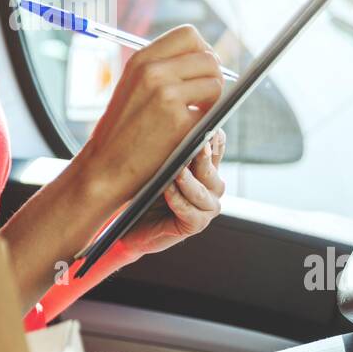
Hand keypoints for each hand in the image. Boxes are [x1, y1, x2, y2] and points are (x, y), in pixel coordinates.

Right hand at [71, 24, 226, 213]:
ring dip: (213, 99)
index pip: (189, 34)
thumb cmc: (123, 130)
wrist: (105, 167)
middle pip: (208, 57)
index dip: (202, 50)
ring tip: (195, 113)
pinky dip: (206, 121)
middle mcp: (153, 72)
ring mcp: (167, 95)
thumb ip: (163, 68)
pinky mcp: (179, 122)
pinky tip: (188, 130)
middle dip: (213, 76)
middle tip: (204, 95)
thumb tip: (207, 57)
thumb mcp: (133, 86)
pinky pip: (213, 111)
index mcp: (141, 59)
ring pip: (216, 82)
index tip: (200, 68)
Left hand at [120, 127, 226, 257]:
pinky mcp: (197, 225)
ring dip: (188, 181)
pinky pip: (190, 211)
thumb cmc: (146, 192)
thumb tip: (172, 125)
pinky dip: (177, 200)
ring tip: (177, 172)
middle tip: (196, 145)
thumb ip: (170, 150)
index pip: (217, 145)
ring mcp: (207, 207)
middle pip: (210, 169)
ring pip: (201, 191)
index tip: (205, 127)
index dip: (213, 136)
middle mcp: (213, 186)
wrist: (135, 226)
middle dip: (201, 157)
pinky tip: (167, 191)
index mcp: (206, 166)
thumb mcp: (159, 166)